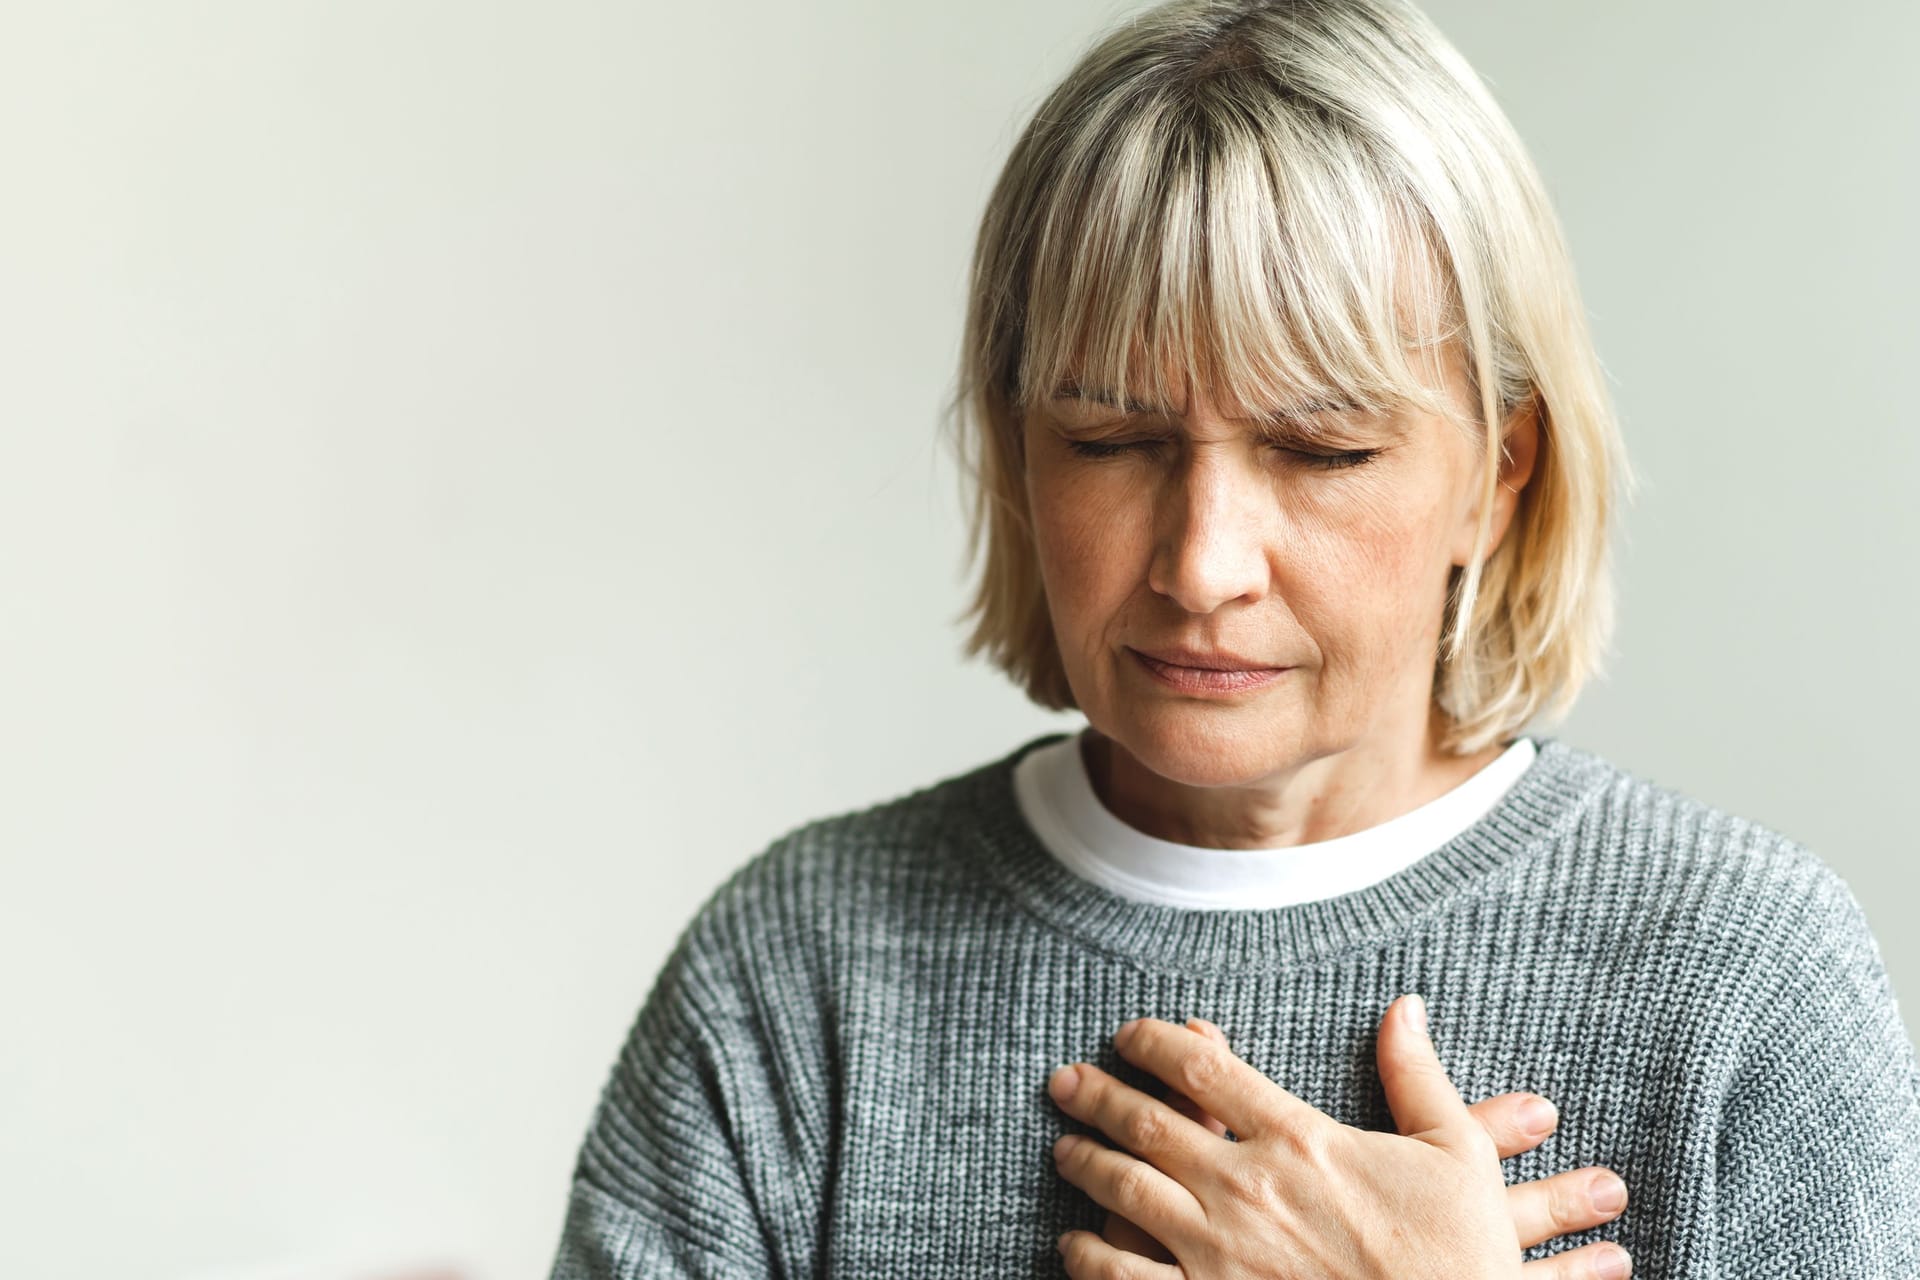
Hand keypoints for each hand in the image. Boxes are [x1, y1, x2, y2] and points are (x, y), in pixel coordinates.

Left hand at [1094, 1018, 1631, 1278]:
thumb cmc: (1460, 1256)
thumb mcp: (1456, 1154)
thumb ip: (1416, 1076)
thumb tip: (1405, 1006)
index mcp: (1301, 1141)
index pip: (1203, 1066)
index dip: (1154, 1041)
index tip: (1129, 1034)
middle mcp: (1248, 1189)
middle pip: (1146, 1122)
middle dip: (1096, 1095)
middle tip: (1064, 1082)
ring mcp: (1222, 1254)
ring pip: (1125, 1191)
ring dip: (1085, 1164)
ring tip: (1065, 1150)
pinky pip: (1126, 1278)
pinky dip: (1090, 1256)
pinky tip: (1075, 1244)